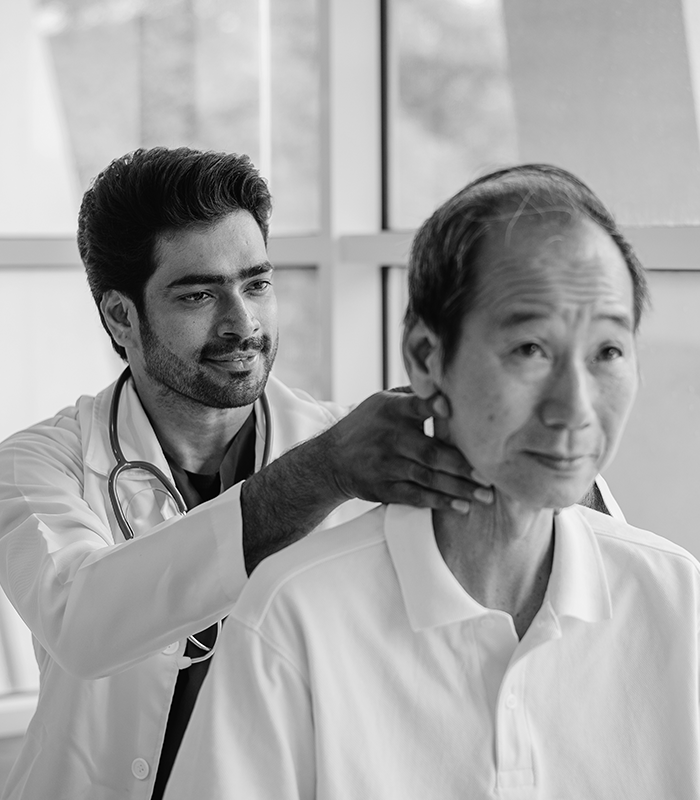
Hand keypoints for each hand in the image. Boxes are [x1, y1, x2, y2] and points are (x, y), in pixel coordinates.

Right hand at [323, 389, 492, 512]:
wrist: (330, 459)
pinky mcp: (383, 488)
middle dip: (462, 465)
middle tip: (489, 475)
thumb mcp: (381, 402)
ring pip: (427, 478)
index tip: (450, 406)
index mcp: (392, 410)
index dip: (432, 406)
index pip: (415, 405)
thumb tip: (450, 384)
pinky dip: (438, 502)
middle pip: (430, 452)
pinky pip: (415, 496)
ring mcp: (386, 465)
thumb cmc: (367, 425)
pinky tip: (460, 505)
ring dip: (457, 488)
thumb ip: (413, 396)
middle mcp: (389, 437)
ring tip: (484, 495)